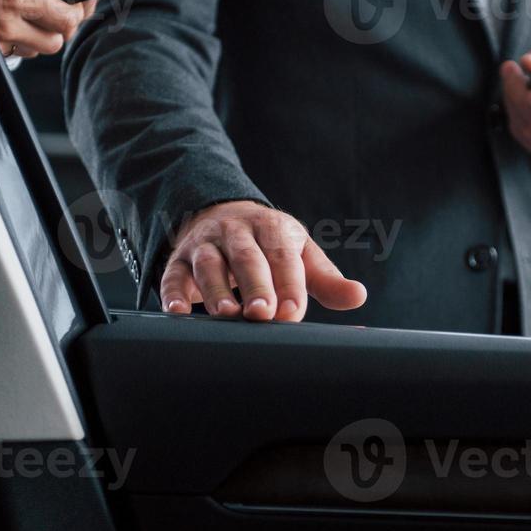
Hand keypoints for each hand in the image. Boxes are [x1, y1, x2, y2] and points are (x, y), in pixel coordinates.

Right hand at [0, 0, 98, 58]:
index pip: (66, 18)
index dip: (72, 8)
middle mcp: (6, 24)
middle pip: (57, 41)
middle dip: (58, 23)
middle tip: (47, 0)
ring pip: (36, 51)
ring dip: (39, 32)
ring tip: (22, 6)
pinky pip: (14, 53)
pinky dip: (18, 39)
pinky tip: (4, 15)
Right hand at [160, 201, 367, 321]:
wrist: (220, 216)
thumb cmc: (269, 246)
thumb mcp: (298, 254)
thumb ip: (326, 279)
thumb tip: (358, 296)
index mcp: (272, 228)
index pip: (281, 255)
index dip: (288, 283)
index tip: (293, 311)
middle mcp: (236, 232)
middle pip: (246, 257)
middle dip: (255, 284)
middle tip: (263, 313)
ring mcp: (205, 245)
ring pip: (209, 264)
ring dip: (216, 289)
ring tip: (227, 314)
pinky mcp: (178, 260)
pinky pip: (172, 275)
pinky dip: (172, 292)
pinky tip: (177, 312)